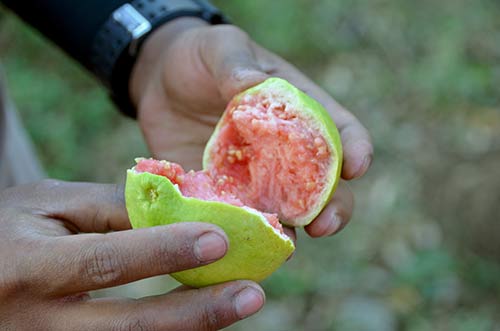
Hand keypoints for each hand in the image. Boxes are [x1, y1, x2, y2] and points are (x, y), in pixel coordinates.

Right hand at [0, 180, 263, 330]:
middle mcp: (35, 324)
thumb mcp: (49, 203)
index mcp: (27, 269)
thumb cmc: (12, 226)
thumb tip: (180, 208)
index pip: (105, 263)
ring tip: (238, 305)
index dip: (165, 252)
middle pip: (128, 327)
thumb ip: (112, 206)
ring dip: (191, 328)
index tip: (220, 239)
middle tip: (252, 294)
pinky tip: (199, 318)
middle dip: (196, 312)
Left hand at [130, 18, 372, 237]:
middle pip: (322, 185)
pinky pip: (237, 218)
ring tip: (285, 247)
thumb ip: (236, 65)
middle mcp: (283, 151)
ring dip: (289, 232)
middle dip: (331, 208)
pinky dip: (241, 234)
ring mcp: (254, 176)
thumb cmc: (201, 58)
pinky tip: (238, 245)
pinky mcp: (222, 192)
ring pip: (285, 211)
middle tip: (324, 225)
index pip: (337, 131)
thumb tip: (252, 87)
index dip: (354, 149)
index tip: (357, 166)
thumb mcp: (220, 49)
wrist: (161, 82)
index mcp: (296, 111)